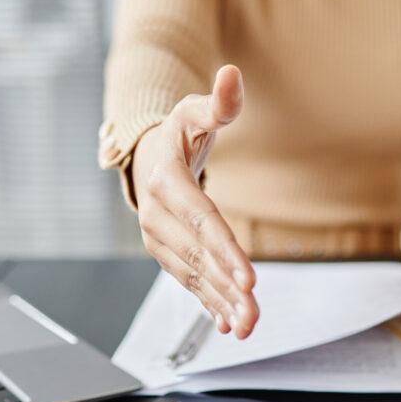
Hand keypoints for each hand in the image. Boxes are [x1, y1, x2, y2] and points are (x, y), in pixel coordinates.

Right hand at [132, 65, 257, 338]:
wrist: (146, 156)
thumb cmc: (177, 133)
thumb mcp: (196, 112)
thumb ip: (219, 101)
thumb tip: (232, 75)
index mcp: (166, 181)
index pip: (201, 220)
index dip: (225, 251)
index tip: (248, 279)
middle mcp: (156, 216)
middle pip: (198, 256)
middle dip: (227, 288)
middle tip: (254, 313)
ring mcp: (159, 238)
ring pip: (193, 276)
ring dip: (220, 303)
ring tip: (248, 326)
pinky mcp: (167, 252)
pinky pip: (189, 282)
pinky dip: (209, 304)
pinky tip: (228, 324)